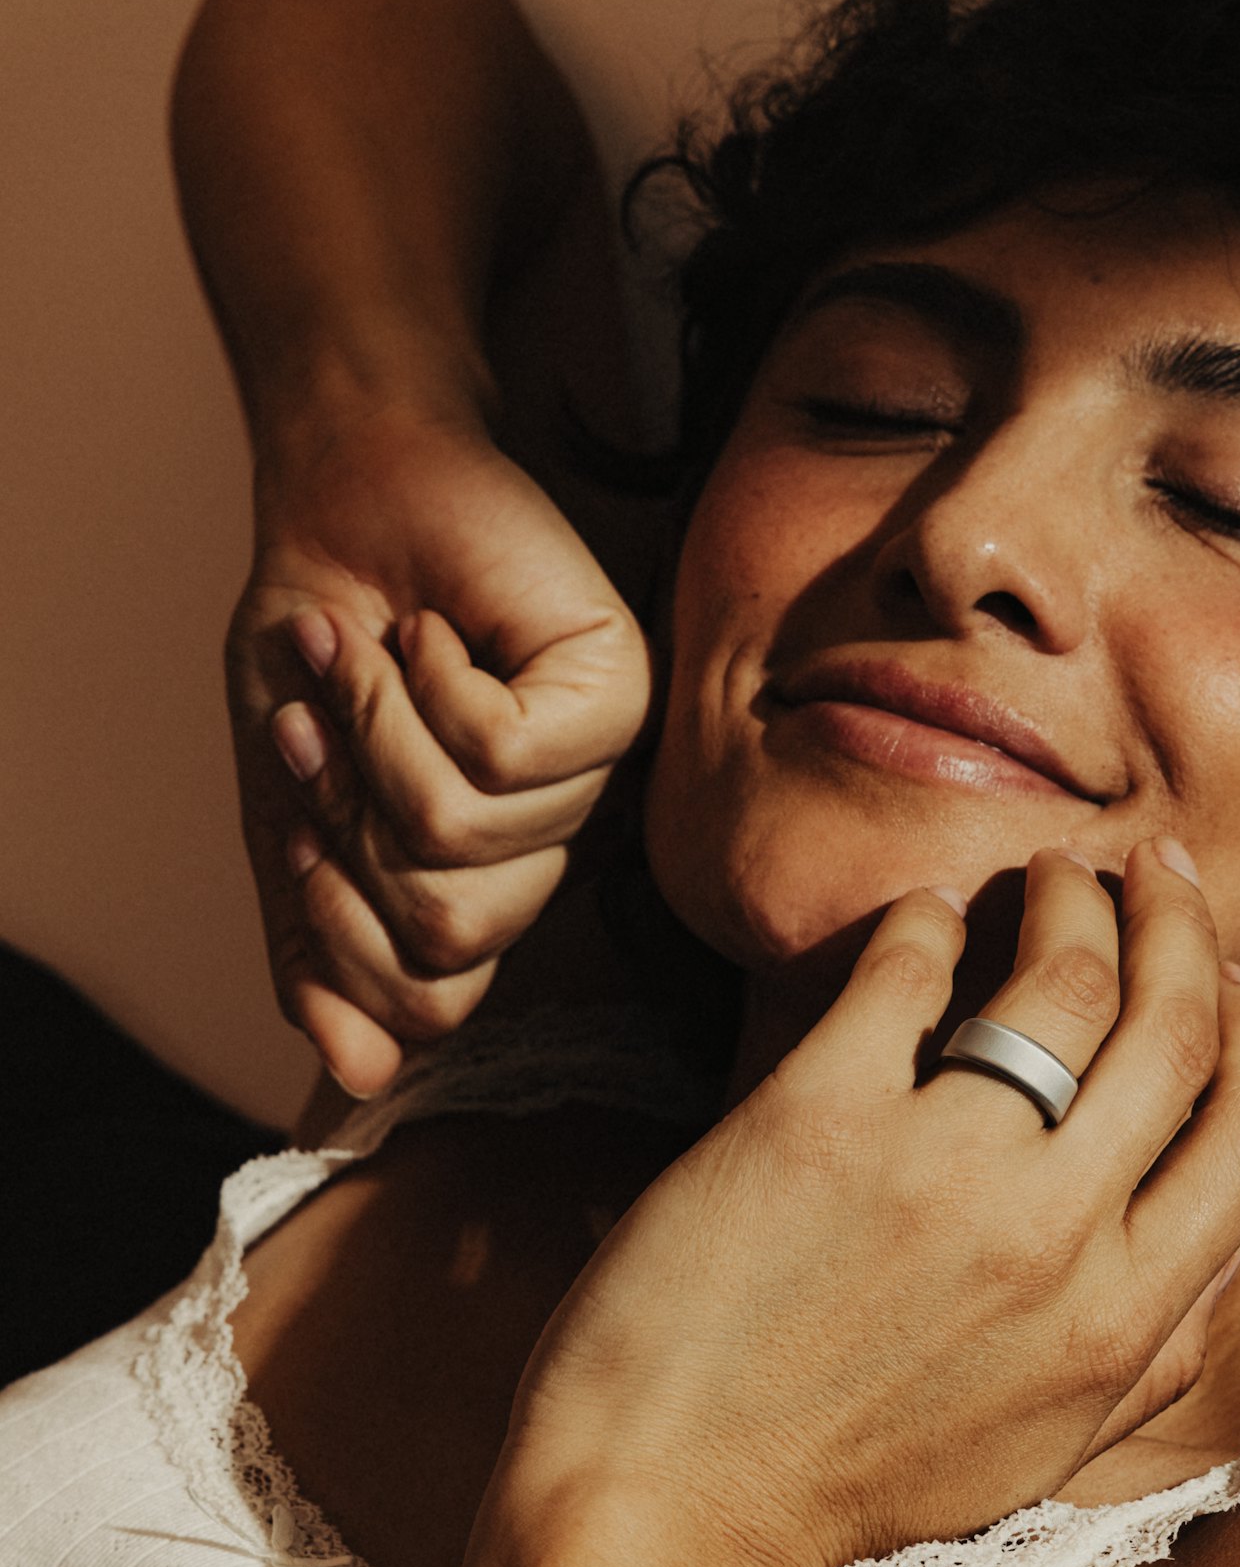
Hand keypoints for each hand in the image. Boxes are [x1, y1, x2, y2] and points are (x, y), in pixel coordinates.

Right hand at [228, 404, 652, 1095]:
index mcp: (493, 882)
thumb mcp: (295, 805)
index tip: (298, 813)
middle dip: (348, 822)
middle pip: (450, 931)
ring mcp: (600, 773)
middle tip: (327, 724)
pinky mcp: (618, 694)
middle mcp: (559, 842)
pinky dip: (424, 687)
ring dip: (375, 736)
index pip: (433, 999)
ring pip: (466, 838)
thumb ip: (318, 938)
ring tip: (376, 661)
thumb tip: (360, 1074)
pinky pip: (501, 753)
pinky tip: (438, 634)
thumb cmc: (327, 638)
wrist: (345, 493)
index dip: (335, 923)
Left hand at [504, 840, 1239, 1566]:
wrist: (659, 1512)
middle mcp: (1054, 1237)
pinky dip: (929, 919)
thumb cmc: (840, 1488)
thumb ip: (1148, 1356)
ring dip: (1071, 899)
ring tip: (1048, 875)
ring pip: (1066, 977)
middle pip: (1175, 1026)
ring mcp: (940, 1169)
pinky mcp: (819, 1118)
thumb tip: (1221, 1250)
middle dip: (1181, 923)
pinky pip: (908, 968)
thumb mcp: (1037, 1451)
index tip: (1222, 975)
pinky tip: (927, 915)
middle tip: (1154, 870)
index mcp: (1119, 1322)